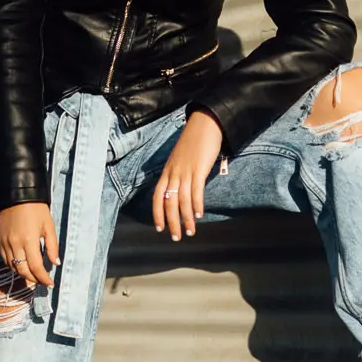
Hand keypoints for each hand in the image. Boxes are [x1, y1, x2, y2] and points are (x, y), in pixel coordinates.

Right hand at [0, 202, 60, 286]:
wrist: (17, 195)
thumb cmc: (37, 209)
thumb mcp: (49, 226)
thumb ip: (52, 247)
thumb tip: (55, 263)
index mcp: (29, 241)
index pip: (36, 267)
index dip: (43, 279)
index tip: (50, 284)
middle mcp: (15, 244)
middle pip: (22, 271)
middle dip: (33, 279)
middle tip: (42, 281)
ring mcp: (5, 243)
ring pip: (12, 266)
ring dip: (23, 273)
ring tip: (33, 275)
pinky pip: (5, 259)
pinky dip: (13, 265)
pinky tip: (21, 264)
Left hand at [153, 110, 224, 240]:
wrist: (204, 124)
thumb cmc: (194, 142)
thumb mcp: (180, 159)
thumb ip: (179, 174)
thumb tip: (181, 190)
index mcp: (167, 171)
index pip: (156, 196)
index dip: (157, 213)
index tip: (159, 228)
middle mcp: (173, 173)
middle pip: (168, 202)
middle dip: (171, 222)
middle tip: (176, 237)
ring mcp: (185, 171)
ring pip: (182, 200)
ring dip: (186, 218)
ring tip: (190, 232)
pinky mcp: (198, 169)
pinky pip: (196, 191)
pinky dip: (196, 205)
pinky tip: (199, 215)